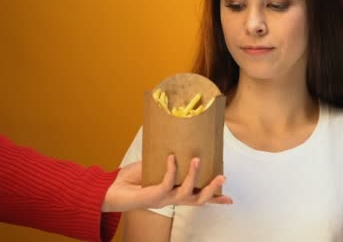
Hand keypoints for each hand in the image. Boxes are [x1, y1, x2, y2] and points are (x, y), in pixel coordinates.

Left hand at [101, 155, 232, 211]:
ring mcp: (163, 199)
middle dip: (212, 190)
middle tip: (222, 177)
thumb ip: (167, 161)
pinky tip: (170, 157)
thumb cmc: (132, 179)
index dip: (215, 199)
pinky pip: (167, 183)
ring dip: (193, 175)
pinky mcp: (153, 196)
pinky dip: (171, 169)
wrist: (112, 189)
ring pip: (186, 192)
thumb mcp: (155, 166)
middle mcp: (172, 199)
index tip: (230, 199)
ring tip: (197, 159)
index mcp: (175, 194)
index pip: (198, 197)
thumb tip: (178, 142)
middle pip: (198, 200)